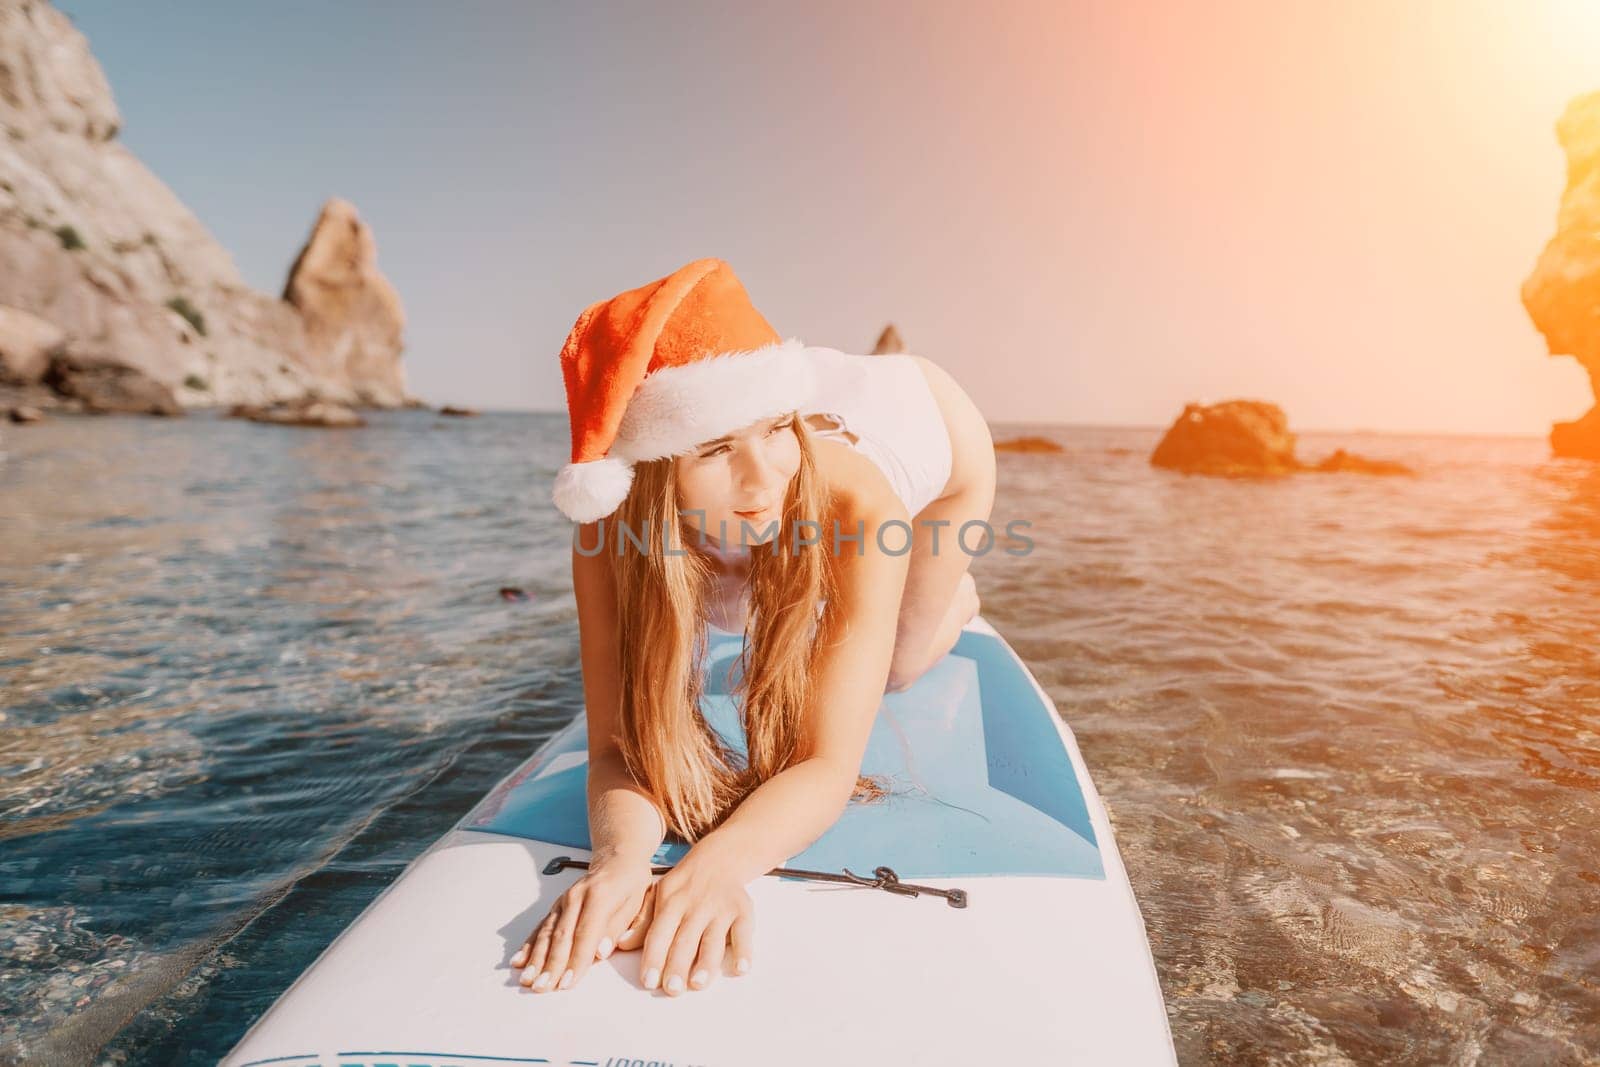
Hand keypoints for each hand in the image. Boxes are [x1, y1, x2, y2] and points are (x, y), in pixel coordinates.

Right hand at [511, 854, 654, 992]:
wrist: (617, 860)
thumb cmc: (630, 885)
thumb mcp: (637, 902)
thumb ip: (620, 928)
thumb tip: (601, 952)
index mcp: (600, 896)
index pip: (585, 933)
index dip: (576, 960)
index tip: (567, 983)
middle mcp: (576, 897)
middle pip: (561, 935)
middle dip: (550, 964)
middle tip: (542, 987)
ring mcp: (563, 902)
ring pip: (546, 933)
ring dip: (535, 958)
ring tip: (527, 979)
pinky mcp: (556, 907)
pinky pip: (540, 927)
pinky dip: (529, 945)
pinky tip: (519, 961)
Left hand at [636, 840, 755, 994]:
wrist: (719, 860)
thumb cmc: (683, 888)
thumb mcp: (659, 896)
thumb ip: (643, 922)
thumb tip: (622, 944)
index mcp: (671, 903)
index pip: (659, 934)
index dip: (653, 958)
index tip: (648, 981)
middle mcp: (696, 906)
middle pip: (685, 940)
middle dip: (677, 965)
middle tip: (671, 989)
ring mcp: (720, 909)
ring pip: (713, 939)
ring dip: (706, 963)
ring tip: (697, 983)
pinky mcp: (743, 911)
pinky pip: (744, 932)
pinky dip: (744, 950)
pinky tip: (741, 968)